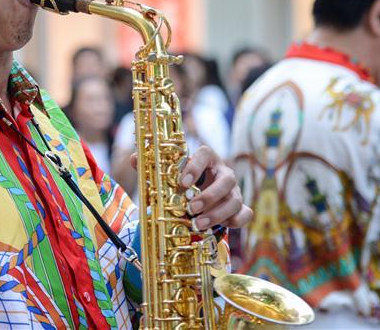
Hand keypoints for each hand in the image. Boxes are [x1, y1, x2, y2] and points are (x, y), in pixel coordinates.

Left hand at [128, 147, 251, 230]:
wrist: (199, 198)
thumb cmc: (184, 184)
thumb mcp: (170, 175)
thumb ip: (153, 168)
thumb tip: (134, 159)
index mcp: (207, 160)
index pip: (206, 153)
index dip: (196, 166)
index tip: (182, 182)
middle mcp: (224, 173)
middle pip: (226, 179)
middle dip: (209, 196)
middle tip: (190, 209)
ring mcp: (234, 191)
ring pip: (235, 200)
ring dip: (217, 213)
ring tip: (198, 224)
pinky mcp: (240, 208)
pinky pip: (245, 214)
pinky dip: (236, 221)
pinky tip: (222, 227)